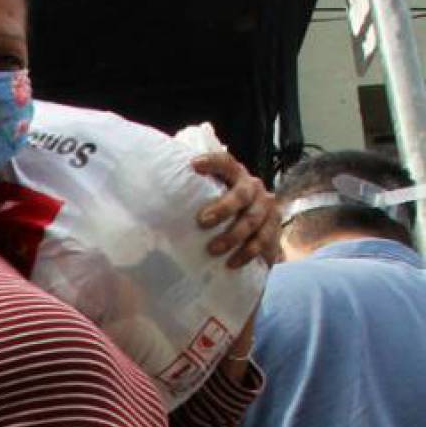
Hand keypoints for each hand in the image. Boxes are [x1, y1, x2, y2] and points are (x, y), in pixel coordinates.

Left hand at [192, 150, 280, 267]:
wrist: (253, 236)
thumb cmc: (220, 218)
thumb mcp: (207, 203)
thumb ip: (191, 199)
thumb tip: (153, 205)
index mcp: (234, 176)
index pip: (225, 162)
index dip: (212, 162)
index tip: (193, 166)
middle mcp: (252, 187)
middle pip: (241, 194)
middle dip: (222, 208)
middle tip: (202, 222)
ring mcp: (265, 206)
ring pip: (252, 219)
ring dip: (232, 236)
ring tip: (213, 250)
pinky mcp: (274, 227)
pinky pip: (262, 239)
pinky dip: (246, 253)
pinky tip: (231, 263)